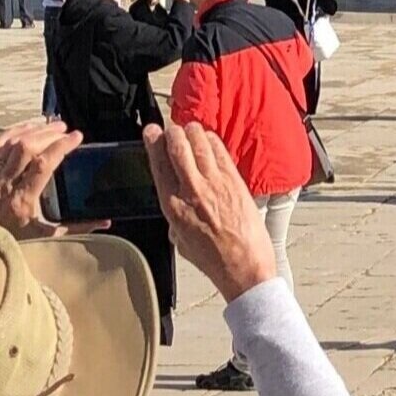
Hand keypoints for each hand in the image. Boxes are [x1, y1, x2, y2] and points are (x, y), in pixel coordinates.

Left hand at [0, 118, 93, 238]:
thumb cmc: (9, 242)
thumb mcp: (44, 238)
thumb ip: (76, 228)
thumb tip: (105, 222)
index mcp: (23, 201)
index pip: (44, 164)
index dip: (62, 146)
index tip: (77, 137)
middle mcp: (4, 185)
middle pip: (27, 148)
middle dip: (49, 134)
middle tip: (66, 130)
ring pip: (11, 142)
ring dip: (33, 130)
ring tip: (51, 126)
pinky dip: (12, 132)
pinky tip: (26, 128)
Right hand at [143, 123, 277, 298]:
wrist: (244, 267)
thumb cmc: (214, 258)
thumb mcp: (180, 240)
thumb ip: (174, 217)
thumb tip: (176, 203)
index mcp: (173, 206)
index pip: (159, 164)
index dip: (153, 142)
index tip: (151, 132)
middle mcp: (193, 191)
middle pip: (178, 147)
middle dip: (172, 132)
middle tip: (171, 128)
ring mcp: (216, 183)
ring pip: (200, 143)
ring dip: (193, 131)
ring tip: (189, 129)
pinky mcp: (236, 182)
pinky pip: (221, 152)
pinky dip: (212, 141)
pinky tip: (209, 139)